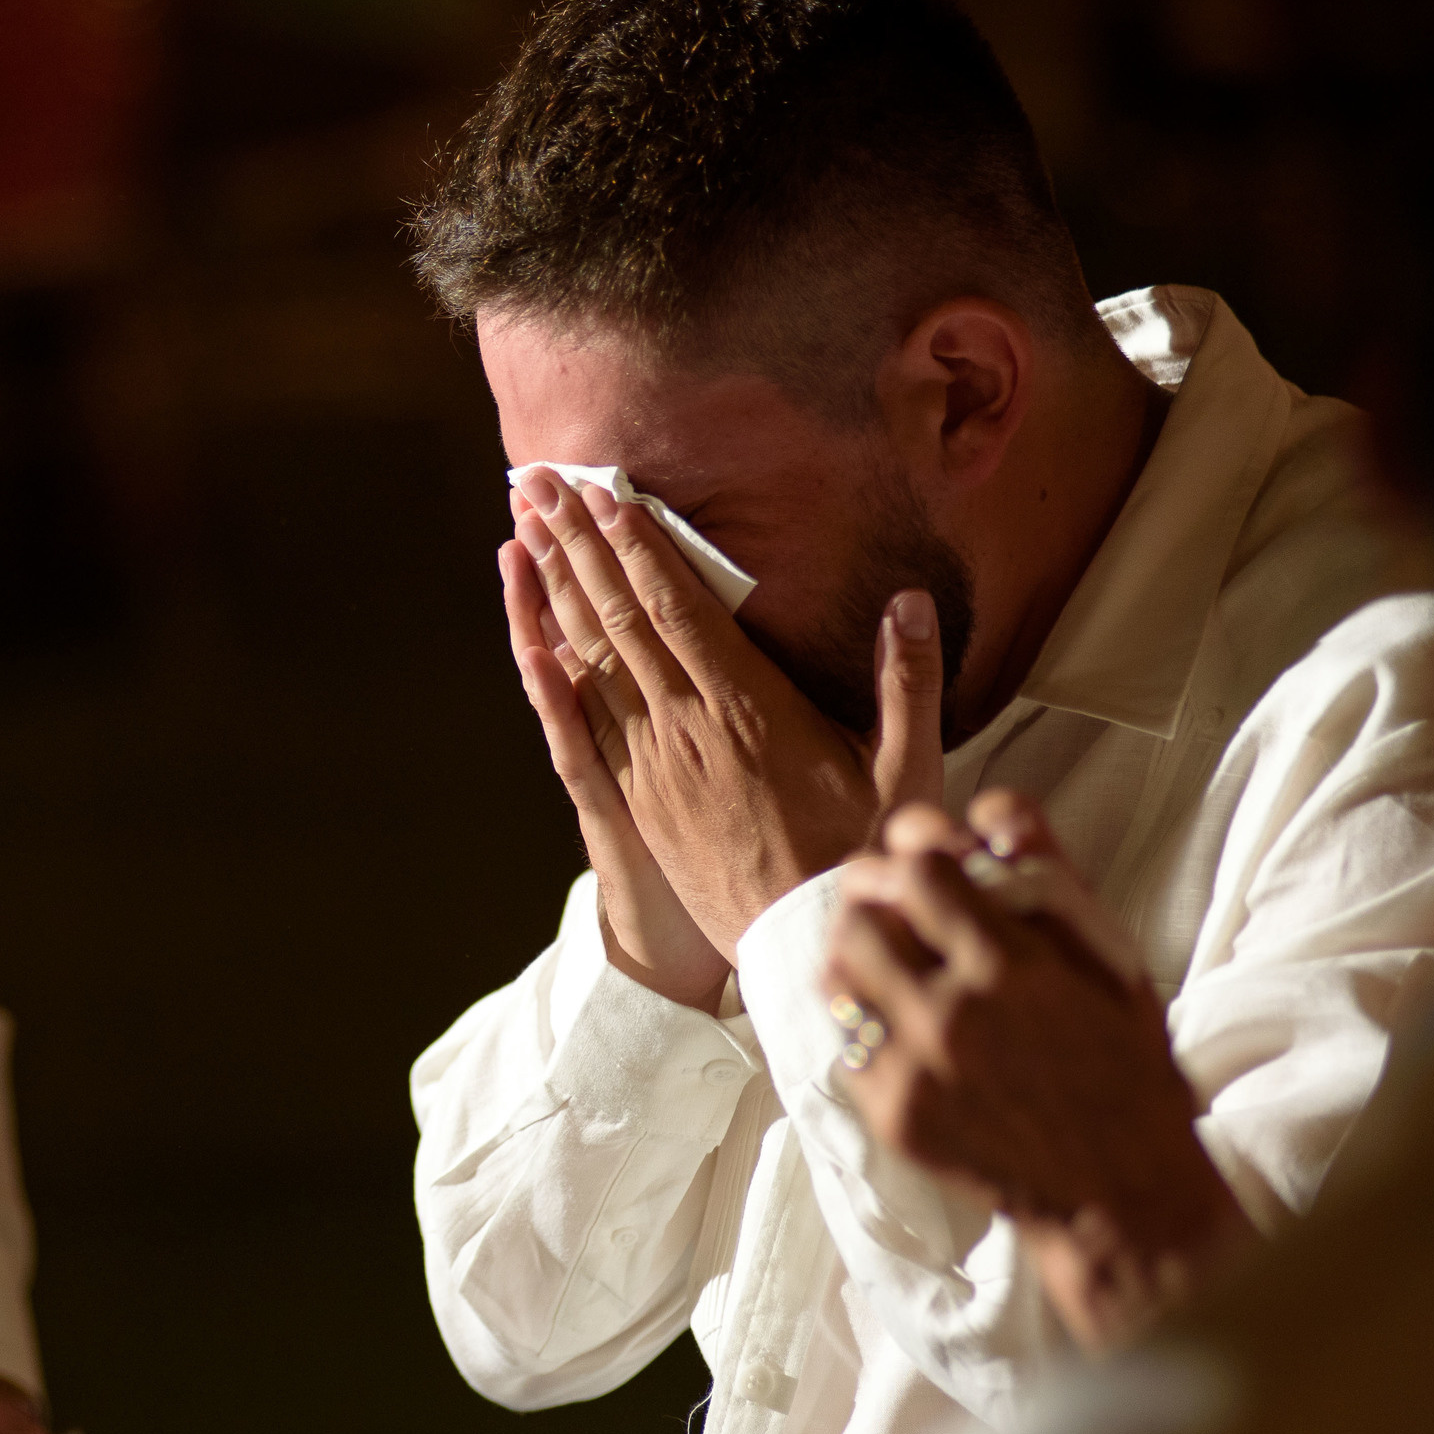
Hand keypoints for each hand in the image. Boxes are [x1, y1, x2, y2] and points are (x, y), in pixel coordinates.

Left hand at [510, 469, 944, 956]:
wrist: (806, 949)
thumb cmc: (863, 857)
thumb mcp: (908, 771)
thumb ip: (906, 683)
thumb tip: (908, 600)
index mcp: (752, 711)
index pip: (680, 607)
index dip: (640, 546)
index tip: (608, 493)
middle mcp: (687, 730)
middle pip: (619, 619)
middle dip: (579, 546)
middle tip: (544, 484)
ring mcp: (650, 767)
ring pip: (589, 662)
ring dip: (554, 592)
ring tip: (525, 531)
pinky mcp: (631, 803)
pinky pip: (577, 728)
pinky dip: (548, 677)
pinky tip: (524, 637)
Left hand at [822, 794, 1256, 1348]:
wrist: (1119, 1191)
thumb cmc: (1122, 1062)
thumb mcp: (1111, 958)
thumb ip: (1049, 872)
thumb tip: (989, 804)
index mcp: (1013, 967)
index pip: (919, 867)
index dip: (918, 852)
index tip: (930, 864)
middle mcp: (954, 1015)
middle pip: (859, 913)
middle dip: (875, 897)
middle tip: (895, 905)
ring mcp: (916, 1070)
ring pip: (837, 971)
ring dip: (858, 952)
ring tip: (890, 959)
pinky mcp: (893, 1114)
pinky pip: (844, 1038)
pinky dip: (863, 1018)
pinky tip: (897, 1021)